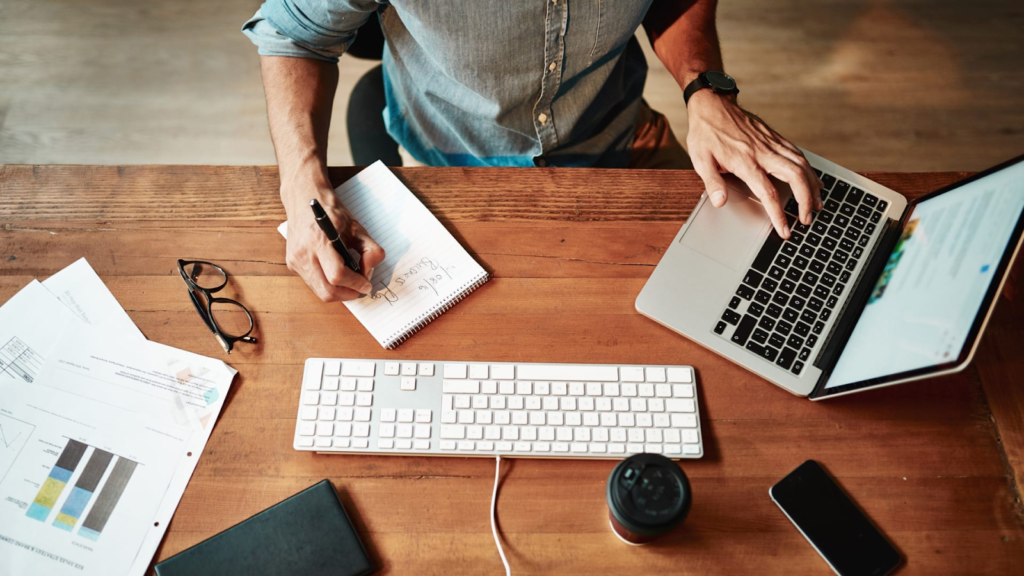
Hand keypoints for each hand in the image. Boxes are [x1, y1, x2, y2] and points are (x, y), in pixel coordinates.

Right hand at [283, 185, 385, 301]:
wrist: (303, 198)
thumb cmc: (331, 211)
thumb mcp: (356, 227)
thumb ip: (370, 250)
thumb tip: (369, 273)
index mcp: (319, 240)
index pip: (337, 275)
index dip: (355, 283)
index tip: (366, 284)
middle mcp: (303, 253)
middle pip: (326, 291)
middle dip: (347, 294)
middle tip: (360, 288)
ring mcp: (295, 260)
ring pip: (319, 291)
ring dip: (338, 292)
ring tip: (350, 281)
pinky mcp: (292, 264)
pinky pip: (313, 283)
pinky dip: (327, 284)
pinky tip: (336, 274)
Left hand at [685, 90, 822, 238]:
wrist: (712, 104)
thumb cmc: (705, 133)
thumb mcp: (700, 160)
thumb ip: (712, 183)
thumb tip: (719, 203)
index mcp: (746, 161)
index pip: (768, 193)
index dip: (779, 214)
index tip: (785, 230)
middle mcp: (763, 152)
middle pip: (796, 177)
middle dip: (806, 200)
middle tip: (807, 218)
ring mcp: (772, 143)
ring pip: (802, 164)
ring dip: (812, 186)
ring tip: (817, 204)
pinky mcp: (775, 137)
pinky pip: (797, 153)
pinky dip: (809, 168)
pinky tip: (812, 179)